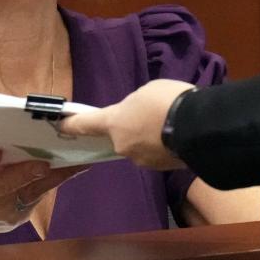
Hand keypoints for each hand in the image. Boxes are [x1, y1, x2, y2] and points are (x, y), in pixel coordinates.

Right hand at [0, 149, 85, 239]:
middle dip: (26, 173)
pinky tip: (74, 171)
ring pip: (28, 194)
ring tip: (74, 164)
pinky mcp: (15, 220)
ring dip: (53, 177)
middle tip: (44, 164)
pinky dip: (56, 183)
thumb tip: (27, 132)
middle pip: (5, 184)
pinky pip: (38, 199)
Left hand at [59, 79, 191, 169]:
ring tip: (172, 122)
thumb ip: (136, 105)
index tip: (60, 125)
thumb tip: (139, 117)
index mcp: (114, 122)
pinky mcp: (162, 168)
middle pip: (121, 135)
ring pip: (141, 145)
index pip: (87, 124)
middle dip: (132, 126)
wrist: (198, 128)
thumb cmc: (167, 101)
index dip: (72, 124)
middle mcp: (122, 145)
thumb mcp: (148, 91)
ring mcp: (142, 160)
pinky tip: (179, 134)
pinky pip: (158, 153)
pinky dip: (164, 145)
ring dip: (151, 136)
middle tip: (153, 113)